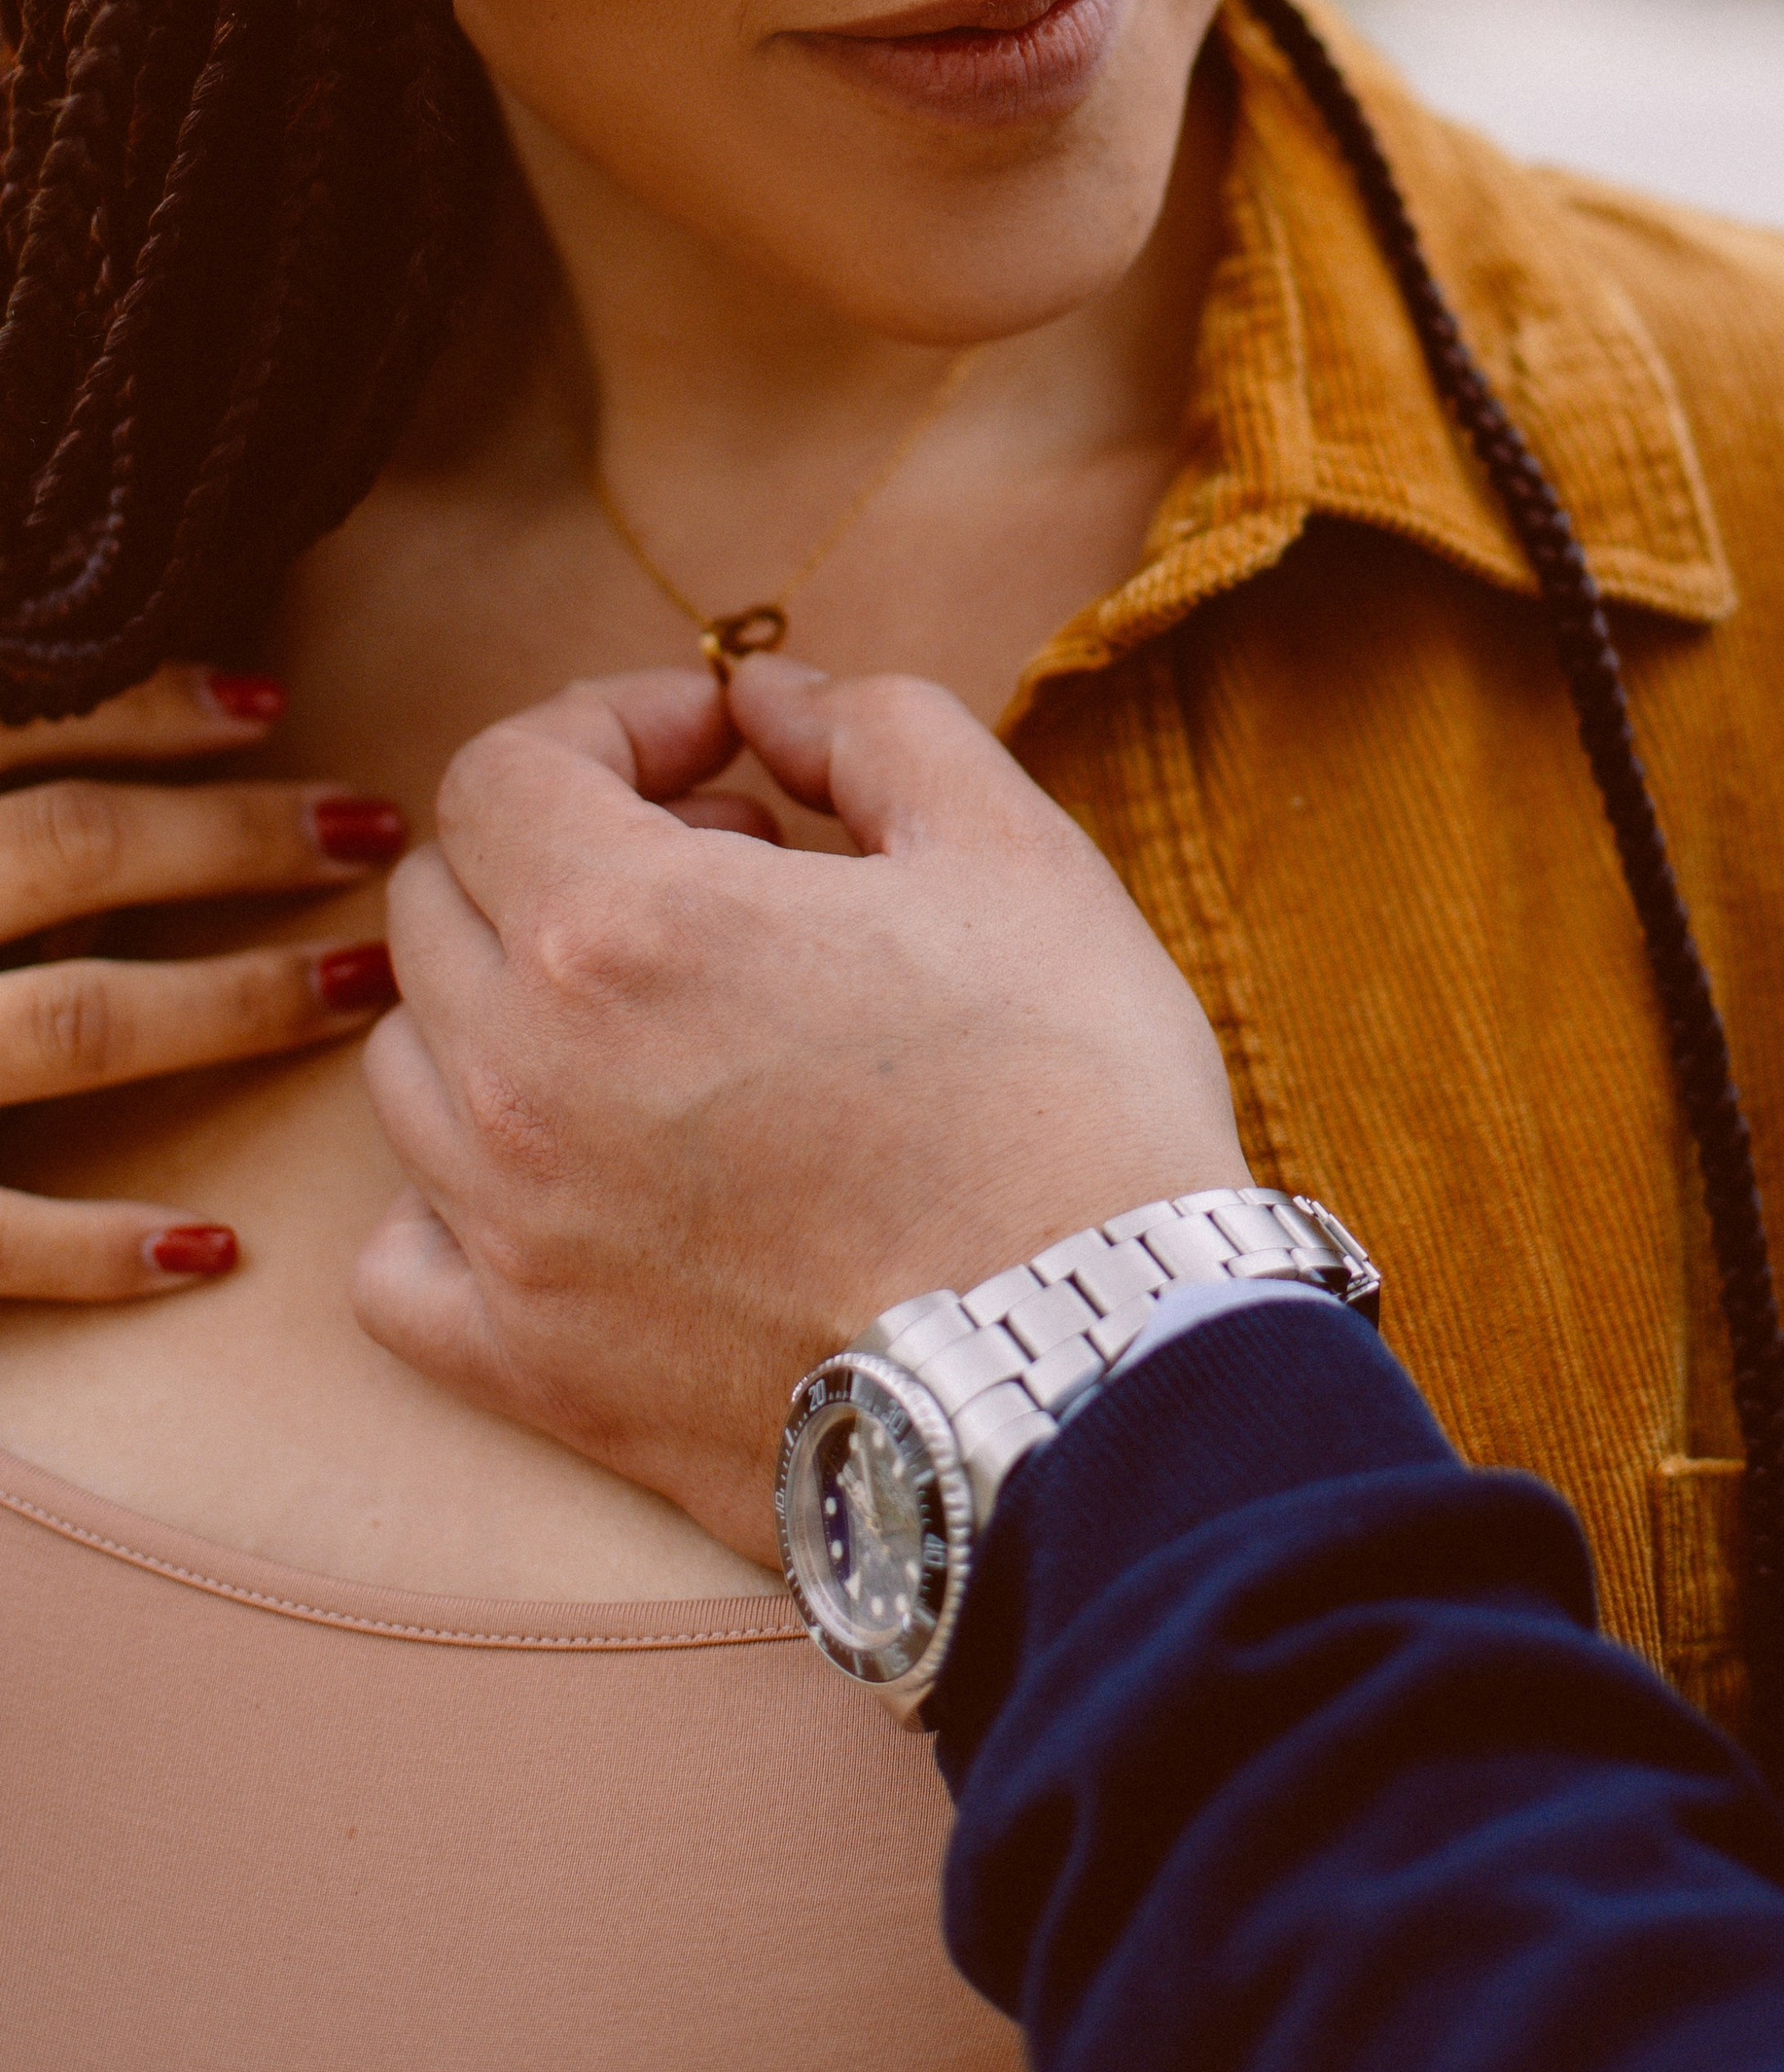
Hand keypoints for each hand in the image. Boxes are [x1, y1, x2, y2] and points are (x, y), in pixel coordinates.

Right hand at [0, 665, 404, 1298]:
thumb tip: (71, 681)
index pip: (21, 725)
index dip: (147, 706)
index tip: (269, 701)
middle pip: (76, 850)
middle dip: (239, 839)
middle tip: (371, 826)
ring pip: (72, 1018)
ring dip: (229, 1004)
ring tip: (352, 990)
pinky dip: (97, 1249)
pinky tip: (209, 1248)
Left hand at [352, 661, 1249, 1563]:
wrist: (1096, 1372)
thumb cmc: (1066, 1095)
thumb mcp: (1007, 846)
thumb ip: (870, 727)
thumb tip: (769, 699)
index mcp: (618, 925)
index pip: (503, 769)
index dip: (613, 722)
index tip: (720, 746)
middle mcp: (523, 1075)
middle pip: (443, 900)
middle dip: (570, 845)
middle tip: (730, 867)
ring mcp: (511, 1235)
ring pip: (411, 1061)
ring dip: (511, 1002)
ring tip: (671, 1016)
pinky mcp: (532, 1368)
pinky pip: (399, 1257)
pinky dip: (450, 1195)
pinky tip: (565, 1170)